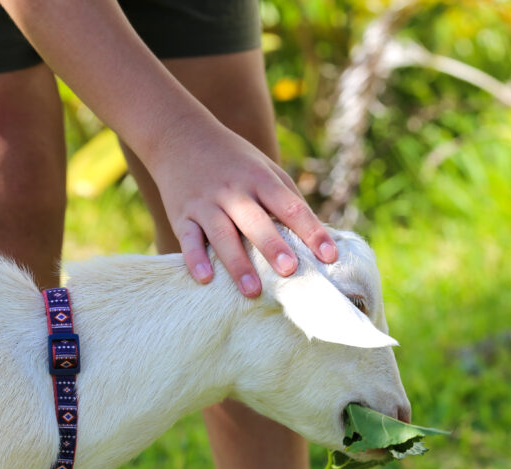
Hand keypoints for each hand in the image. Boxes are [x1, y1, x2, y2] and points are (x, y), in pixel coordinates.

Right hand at [147, 116, 336, 296]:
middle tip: (289, 271)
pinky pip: (189, 239)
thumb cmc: (234, 161)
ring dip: (238, 263)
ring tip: (253, 291)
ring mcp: (206, 203)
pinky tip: (206, 278)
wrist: (181, 136)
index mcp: (260, 179)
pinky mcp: (183, 215)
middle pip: (255, 221)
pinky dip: (196, 258)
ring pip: (223, 235)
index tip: (330, 256)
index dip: (312, 231)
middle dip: (272, 246)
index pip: (290, 206)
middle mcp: (234, 191)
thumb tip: (320, 236)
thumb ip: (288, 200)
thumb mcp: (265, 169)